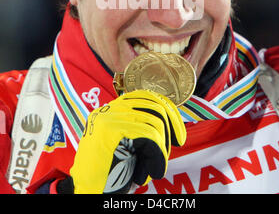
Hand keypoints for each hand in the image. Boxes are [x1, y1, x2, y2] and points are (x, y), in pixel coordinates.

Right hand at [70, 90, 185, 193]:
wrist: (87, 194)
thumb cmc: (110, 177)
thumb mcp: (128, 148)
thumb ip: (142, 130)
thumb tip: (172, 122)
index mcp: (111, 111)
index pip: (145, 96)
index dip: (167, 109)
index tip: (178, 131)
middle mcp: (108, 110)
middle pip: (153, 104)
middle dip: (172, 125)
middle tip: (176, 144)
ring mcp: (107, 118)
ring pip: (154, 121)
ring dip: (162, 147)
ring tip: (155, 166)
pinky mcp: (110, 130)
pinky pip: (149, 135)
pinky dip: (158, 156)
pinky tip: (153, 171)